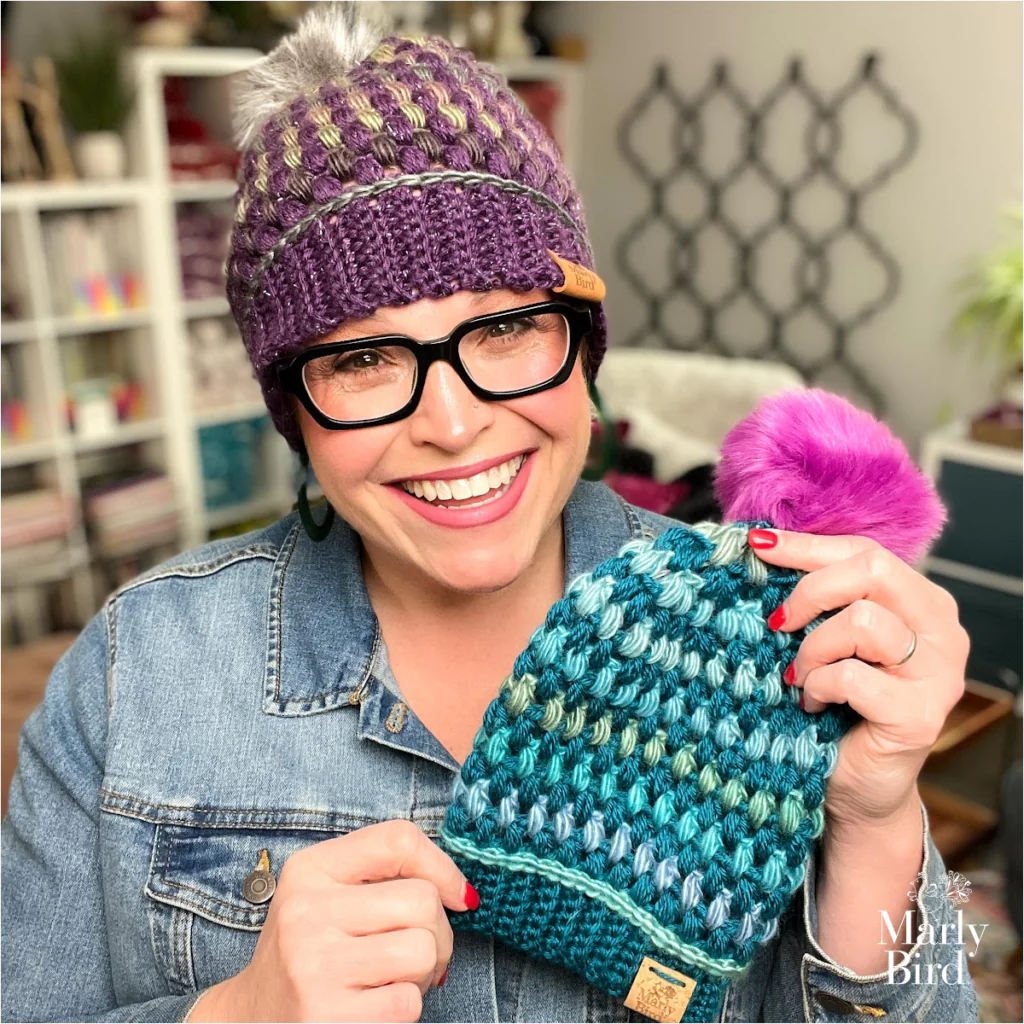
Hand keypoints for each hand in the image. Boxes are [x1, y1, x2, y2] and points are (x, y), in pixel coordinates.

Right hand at [188, 820, 476, 1022]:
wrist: (251, 1022)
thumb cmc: (310, 953)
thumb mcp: (330, 896)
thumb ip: (385, 876)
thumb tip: (463, 894)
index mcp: (310, 870)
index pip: (398, 839)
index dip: (443, 867)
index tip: (457, 896)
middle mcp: (306, 910)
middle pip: (422, 901)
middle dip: (437, 933)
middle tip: (414, 954)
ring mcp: (313, 964)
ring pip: (422, 952)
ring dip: (423, 974)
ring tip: (392, 979)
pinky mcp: (326, 1015)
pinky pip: (407, 1003)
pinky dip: (403, 1008)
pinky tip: (373, 1006)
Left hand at [747, 528, 968, 829]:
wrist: (858, 786)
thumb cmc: (838, 705)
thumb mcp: (830, 638)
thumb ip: (819, 596)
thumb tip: (762, 546)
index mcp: (923, 604)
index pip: (866, 552)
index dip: (808, 546)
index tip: (759, 545)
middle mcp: (941, 633)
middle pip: (872, 571)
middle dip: (810, 590)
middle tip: (778, 623)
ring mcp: (937, 675)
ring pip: (860, 621)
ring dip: (812, 648)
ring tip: (800, 675)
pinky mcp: (918, 715)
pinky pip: (850, 677)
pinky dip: (817, 686)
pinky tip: (812, 703)